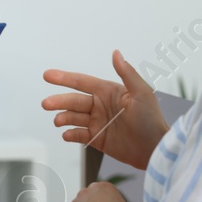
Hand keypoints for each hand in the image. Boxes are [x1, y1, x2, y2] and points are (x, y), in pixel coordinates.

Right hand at [42, 50, 169, 170]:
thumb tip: (115, 52)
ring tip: (58, 121)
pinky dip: (71, 135)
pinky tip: (67, 135)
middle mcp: (100, 105)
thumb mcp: (141, 93)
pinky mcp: (98, 139)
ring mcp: (98, 123)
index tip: (47, 75)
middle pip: (74, 101)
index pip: (82, 82)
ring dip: (63, 118)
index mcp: (108, 92)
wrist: (155, 149)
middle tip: (46, 104)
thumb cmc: (151, 119)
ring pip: (73, 118)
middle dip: (59, 101)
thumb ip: (127, 73)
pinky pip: (79, 135)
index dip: (64, 78)